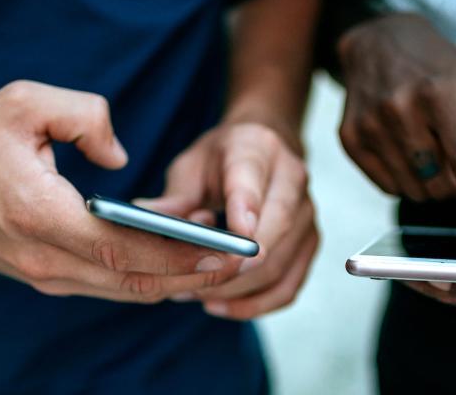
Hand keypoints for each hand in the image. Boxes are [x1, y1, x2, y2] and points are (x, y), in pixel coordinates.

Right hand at [0, 81, 238, 302]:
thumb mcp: (22, 102)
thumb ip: (84, 115)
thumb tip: (123, 157)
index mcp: (38, 214)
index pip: (121, 248)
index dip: (177, 254)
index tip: (224, 249)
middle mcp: (45, 258)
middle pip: (134, 280)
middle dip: (193, 276)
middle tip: (243, 259)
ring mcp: (46, 277)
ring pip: (126, 290)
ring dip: (177, 280)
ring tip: (223, 256)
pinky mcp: (50, 278)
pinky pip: (111, 284)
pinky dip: (151, 276)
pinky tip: (183, 258)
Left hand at [135, 122, 318, 319]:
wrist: (265, 149)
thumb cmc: (222, 159)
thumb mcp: (191, 165)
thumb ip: (175, 196)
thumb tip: (146, 220)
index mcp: (258, 149)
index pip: (252, 181)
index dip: (243, 211)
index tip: (230, 239)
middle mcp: (292, 180)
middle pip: (274, 231)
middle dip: (233, 265)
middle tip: (191, 284)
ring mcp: (308, 214)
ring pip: (279, 266)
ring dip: (236, 290)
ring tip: (195, 295)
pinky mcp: (309, 243)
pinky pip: (287, 287)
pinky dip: (254, 304)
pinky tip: (220, 306)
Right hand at [337, 13, 455, 246]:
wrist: (378, 42)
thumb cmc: (440, 70)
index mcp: (440, 93)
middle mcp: (399, 109)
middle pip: (442, 184)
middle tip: (455, 150)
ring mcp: (369, 126)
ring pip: (416, 192)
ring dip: (433, 184)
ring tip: (430, 146)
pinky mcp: (349, 140)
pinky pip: (389, 188)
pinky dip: (407, 180)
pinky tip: (406, 148)